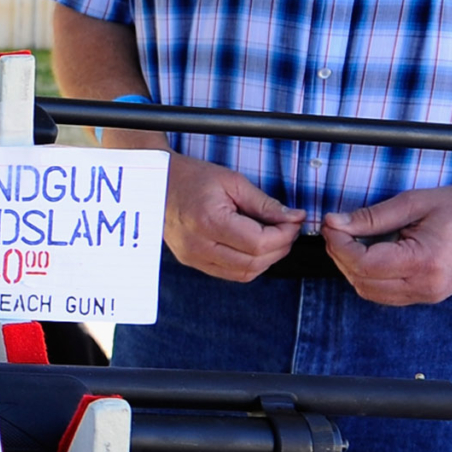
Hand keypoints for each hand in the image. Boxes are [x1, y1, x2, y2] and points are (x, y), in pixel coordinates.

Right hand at [163, 154, 304, 280]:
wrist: (158, 184)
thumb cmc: (192, 178)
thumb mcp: (232, 182)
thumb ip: (264, 204)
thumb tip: (293, 217)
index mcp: (209, 222)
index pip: (258, 243)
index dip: (284, 235)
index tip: (293, 221)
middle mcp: (200, 245)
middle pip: (254, 262)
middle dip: (280, 247)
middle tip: (288, 228)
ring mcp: (194, 257)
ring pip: (245, 273)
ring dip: (267, 259)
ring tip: (274, 237)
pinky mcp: (193, 262)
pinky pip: (230, 274)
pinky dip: (250, 264)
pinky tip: (255, 247)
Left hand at [322, 176, 451, 305]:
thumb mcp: (416, 202)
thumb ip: (373, 216)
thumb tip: (337, 223)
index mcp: (423, 262)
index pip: (363, 264)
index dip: (339, 244)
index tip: (331, 223)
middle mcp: (425, 286)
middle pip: (362, 282)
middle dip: (341, 256)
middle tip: (336, 228)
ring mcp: (429, 295)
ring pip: (371, 292)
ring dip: (353, 268)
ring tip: (350, 239)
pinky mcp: (430, 295)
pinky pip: (388, 294)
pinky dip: (371, 277)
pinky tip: (371, 253)